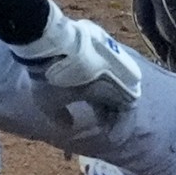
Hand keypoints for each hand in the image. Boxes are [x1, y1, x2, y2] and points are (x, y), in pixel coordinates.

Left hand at [9, 3, 144, 113]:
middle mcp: (114, 72)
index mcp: (109, 89)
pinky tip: (88, 80)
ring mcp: (108, 55)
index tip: (109, 134)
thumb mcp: (50, 104)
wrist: (48, 40)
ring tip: (93, 100)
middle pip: (124, 93)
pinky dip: (103, 77)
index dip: (121, 124)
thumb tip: (69, 126)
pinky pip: (108, 64)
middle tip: (100, 117)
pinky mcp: (99, 41)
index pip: (127, 109)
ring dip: (109, 92)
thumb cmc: (53, 77)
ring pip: (116, 78)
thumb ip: (62, 117)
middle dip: (114, 109)